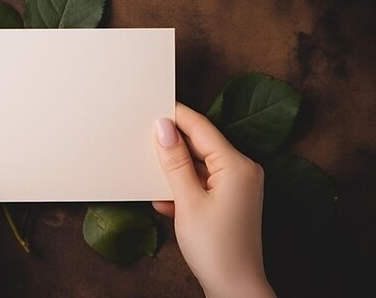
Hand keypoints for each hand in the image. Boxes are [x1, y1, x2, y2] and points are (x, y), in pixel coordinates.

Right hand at [153, 103, 274, 297]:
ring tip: (153, 176)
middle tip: (146, 141)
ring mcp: (238, 186)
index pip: (202, 128)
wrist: (234, 287)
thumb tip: (163, 128)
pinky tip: (166, 201)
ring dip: (176, 171)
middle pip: (202, 145)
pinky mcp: (230, 200)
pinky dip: (184, 188)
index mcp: (237, 165)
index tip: (153, 107)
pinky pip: (203, 183)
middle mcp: (242, 170)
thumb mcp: (187, 201)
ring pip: (200, 165)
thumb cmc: (215, 248)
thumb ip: (175, 162)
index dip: (176, 116)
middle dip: (174, 146)